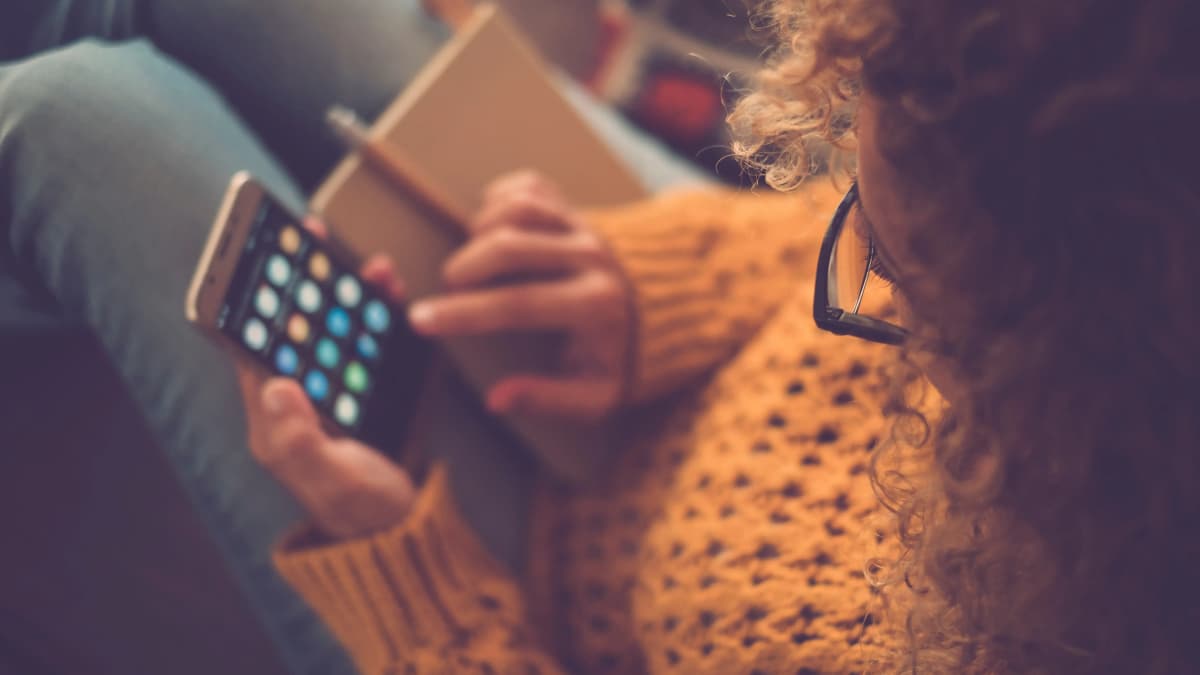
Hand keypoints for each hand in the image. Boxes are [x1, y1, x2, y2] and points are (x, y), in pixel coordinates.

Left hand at [239, 220, 415, 539]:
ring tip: (369, 263)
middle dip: (303, 279)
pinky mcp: (366, 389)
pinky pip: (368, 341)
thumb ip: (303, 439)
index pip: (254, 346)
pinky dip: (379, 312)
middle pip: (295, 327)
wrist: (402, 528)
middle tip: (312, 234)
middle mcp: (298, 397)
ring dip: (348, 291)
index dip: (255, 301)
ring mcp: (334, 391)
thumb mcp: (332, 479)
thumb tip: (276, 385)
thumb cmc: (361, 509)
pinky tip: (391, 293)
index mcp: (274, 416)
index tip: (260, 259)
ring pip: (333, 328)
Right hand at [407, 171, 632, 420]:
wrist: (676, 303)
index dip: (463, 314)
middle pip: (510, 247)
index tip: (422, 319)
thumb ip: (549, 399)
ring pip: (517, 209)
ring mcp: (585, 226)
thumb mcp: (599, 394)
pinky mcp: (578, 208)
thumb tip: (497, 399)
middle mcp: (592, 257)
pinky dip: (499, 201)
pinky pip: (530, 188)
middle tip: (449, 290)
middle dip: (464, 268)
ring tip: (473, 262)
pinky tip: (492, 228)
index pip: (517, 305)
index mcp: (597, 305)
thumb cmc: (628, 353)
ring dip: (480, 231)